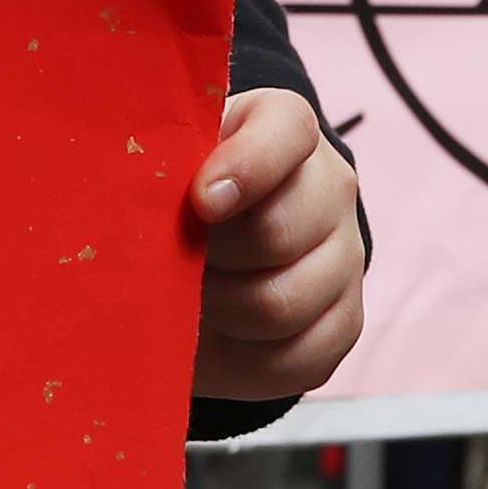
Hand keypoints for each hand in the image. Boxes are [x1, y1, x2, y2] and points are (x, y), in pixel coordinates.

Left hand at [185, 86, 362, 401]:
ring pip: (284, 303)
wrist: (215, 249)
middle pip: (279, 232)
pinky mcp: (345, 322)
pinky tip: (220, 337)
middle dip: (213, 258)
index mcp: (286, 129)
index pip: (286, 131)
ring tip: (192, 300)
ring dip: (221, 311)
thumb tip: (141, 205)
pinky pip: (298, 356)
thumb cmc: (182, 194)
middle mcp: (331, 187)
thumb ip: (163, 168)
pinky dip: (244, 358)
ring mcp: (346, 257)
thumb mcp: (169, 165)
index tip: (201, 201)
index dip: (246, 167)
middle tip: (177, 263)